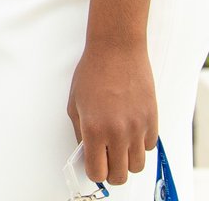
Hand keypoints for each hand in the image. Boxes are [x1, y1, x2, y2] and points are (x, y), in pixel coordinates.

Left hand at [67, 40, 156, 185]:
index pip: (97, 171)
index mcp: (94, 129)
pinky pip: (148, 147)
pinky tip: (129, 128)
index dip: (94, 171)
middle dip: (111, 172)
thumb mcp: (75, 102)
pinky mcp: (152, 122)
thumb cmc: (92, 72)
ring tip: (118, 143)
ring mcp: (138, 128)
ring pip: (137, 166)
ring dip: (126, 160)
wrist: (116, 51)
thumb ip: (80, 131)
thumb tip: (86, 152)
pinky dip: (139, 144)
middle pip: (120, 176)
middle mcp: (118, 133)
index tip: (93, 165)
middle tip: (106, 159)